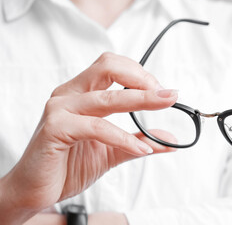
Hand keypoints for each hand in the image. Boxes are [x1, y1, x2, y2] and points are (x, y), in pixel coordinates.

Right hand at [0, 52, 176, 223]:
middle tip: (167, 93)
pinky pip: (97, 128)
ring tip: (165, 104)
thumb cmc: (68, 166)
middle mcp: (70, 94)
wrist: (36, 190)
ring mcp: (60, 108)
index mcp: (81, 93)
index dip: (140, 74)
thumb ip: (138, 141)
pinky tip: (140, 148)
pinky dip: (123, 138)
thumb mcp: (111, 151)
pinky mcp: (55, 128)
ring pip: (107, 97)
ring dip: (141, 99)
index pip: (113, 66)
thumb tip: (169, 140)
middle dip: (143, 78)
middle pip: (109, 68)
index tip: (162, 91)